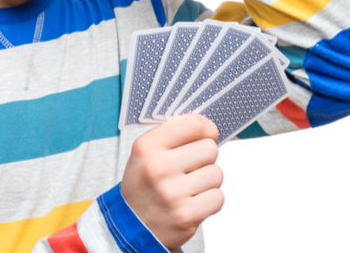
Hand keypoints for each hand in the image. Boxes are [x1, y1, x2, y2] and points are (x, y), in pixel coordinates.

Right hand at [121, 114, 223, 250]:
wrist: (131, 226)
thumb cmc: (144, 185)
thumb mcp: (145, 153)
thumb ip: (172, 135)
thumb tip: (206, 125)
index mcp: (147, 146)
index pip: (193, 123)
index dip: (206, 128)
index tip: (206, 134)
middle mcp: (158, 168)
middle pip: (209, 148)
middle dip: (205, 158)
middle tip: (190, 168)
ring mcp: (172, 193)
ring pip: (217, 173)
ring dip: (207, 181)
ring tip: (189, 187)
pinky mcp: (186, 215)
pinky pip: (218, 197)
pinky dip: (209, 200)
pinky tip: (192, 201)